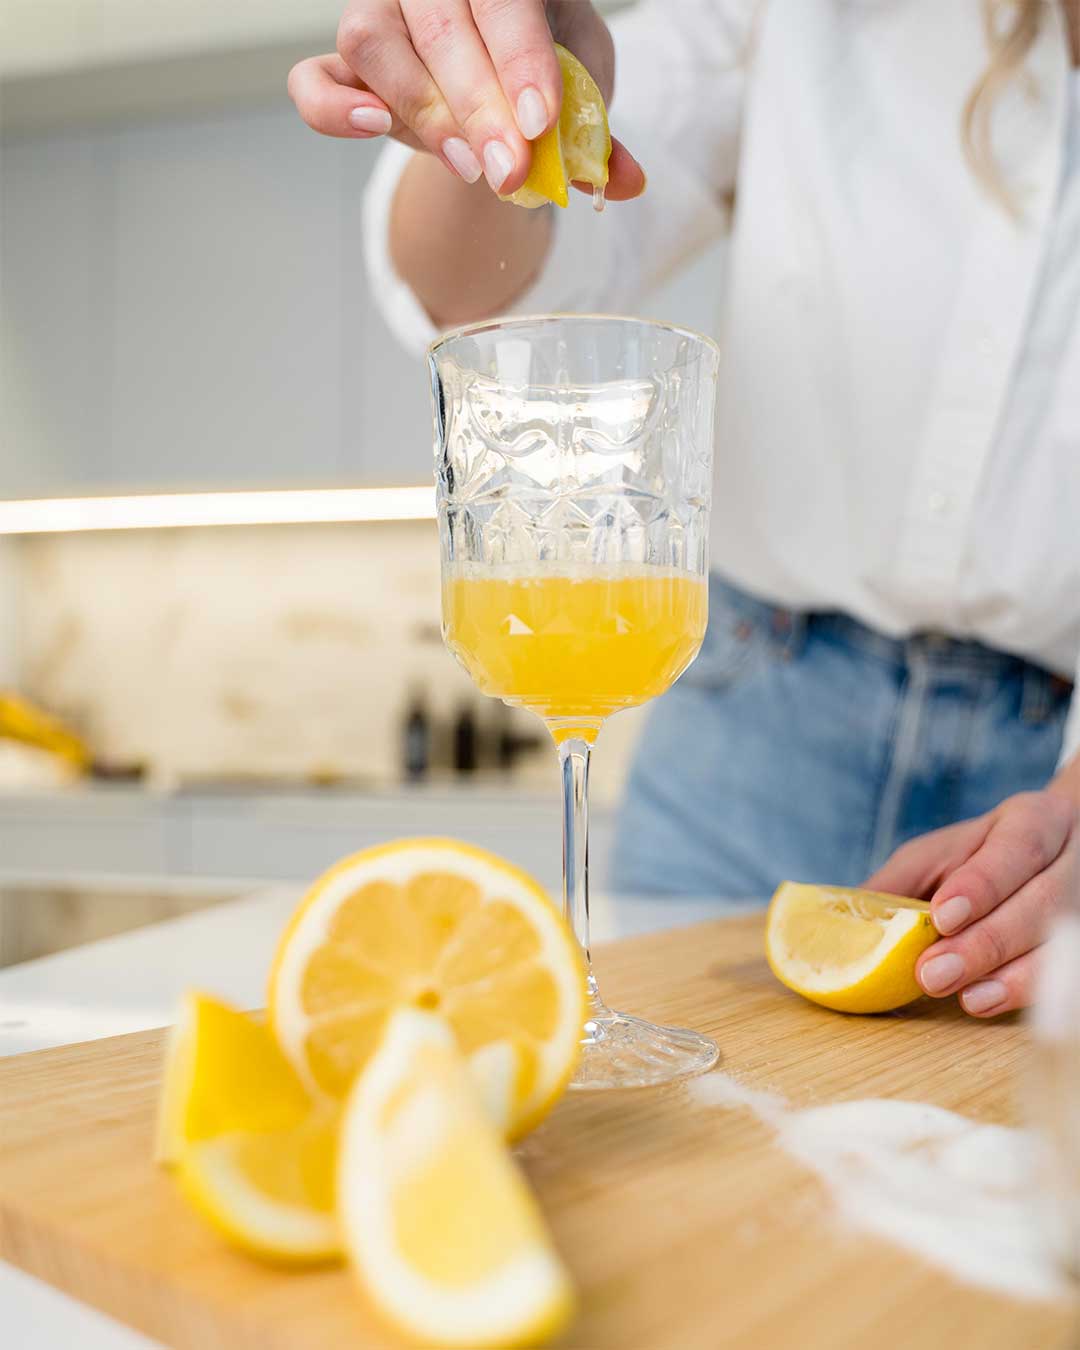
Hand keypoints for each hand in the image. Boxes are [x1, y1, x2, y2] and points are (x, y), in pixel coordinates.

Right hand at [287, 0, 643, 199]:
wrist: (502, 90)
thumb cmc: (543, 73)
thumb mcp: (581, 94)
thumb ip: (595, 134)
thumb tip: (624, 181)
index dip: (520, 58)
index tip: (540, 121)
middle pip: (439, 28)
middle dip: (479, 110)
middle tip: (510, 172)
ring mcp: (380, 15)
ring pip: (373, 42)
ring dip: (422, 111)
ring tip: (470, 165)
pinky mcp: (345, 68)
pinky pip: (313, 82)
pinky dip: (333, 110)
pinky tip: (374, 130)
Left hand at [864, 789, 1079, 1017]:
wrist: (1056, 852)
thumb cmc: (983, 857)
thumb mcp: (940, 854)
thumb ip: (899, 884)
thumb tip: (843, 922)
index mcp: (1034, 821)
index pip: (1016, 848)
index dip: (981, 884)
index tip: (942, 916)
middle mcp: (1073, 859)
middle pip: (1042, 902)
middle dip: (986, 942)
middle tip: (933, 974)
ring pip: (1063, 942)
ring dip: (1014, 976)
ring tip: (967, 997)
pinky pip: (1071, 972)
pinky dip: (1031, 991)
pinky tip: (993, 1003)